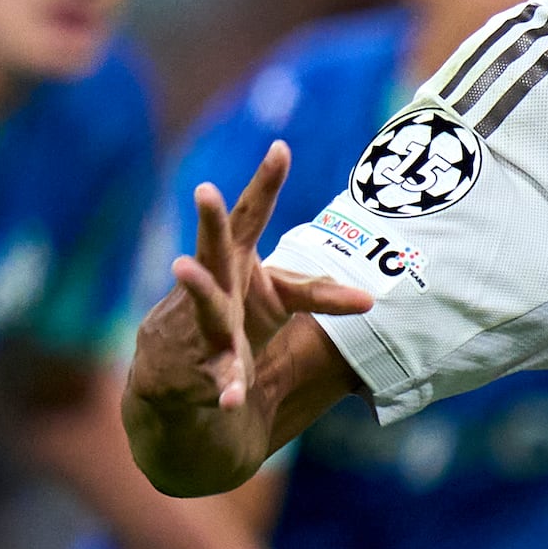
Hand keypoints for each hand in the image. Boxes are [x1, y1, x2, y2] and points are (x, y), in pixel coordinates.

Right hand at [124, 142, 373, 495]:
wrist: (175, 377)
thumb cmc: (232, 320)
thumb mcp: (276, 299)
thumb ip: (318, 294)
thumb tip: (372, 298)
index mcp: (233, 259)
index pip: (250, 216)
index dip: (265, 183)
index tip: (281, 148)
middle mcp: (213, 282)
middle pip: (212, 246)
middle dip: (208, 219)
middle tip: (204, 188)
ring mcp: (199, 320)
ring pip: (202, 302)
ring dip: (196, 287)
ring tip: (179, 266)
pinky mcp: (196, 362)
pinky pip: (215, 374)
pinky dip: (226, 387)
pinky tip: (231, 400)